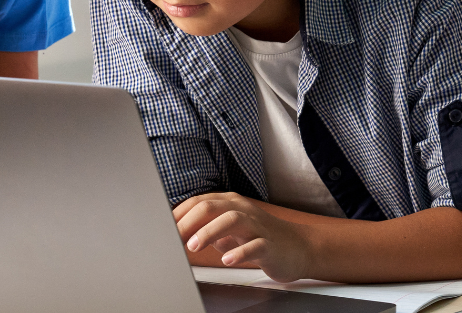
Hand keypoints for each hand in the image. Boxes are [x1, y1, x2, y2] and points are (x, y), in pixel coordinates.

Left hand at [174, 192, 312, 282]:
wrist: (298, 248)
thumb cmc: (258, 238)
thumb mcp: (228, 232)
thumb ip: (205, 230)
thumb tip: (177, 234)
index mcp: (229, 204)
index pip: (198, 202)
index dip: (178, 215)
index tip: (163, 229)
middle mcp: (242, 210)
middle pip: (211, 207)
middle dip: (188, 222)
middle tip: (174, 239)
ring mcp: (258, 226)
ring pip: (232, 219)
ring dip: (210, 232)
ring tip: (195, 246)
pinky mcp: (271, 245)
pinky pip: (256, 245)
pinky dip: (240, 252)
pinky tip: (227, 259)